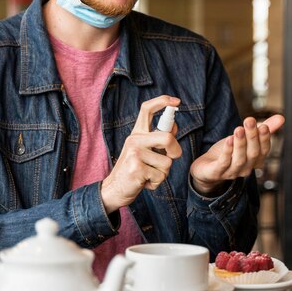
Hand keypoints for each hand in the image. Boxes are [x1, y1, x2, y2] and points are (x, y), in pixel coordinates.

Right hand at [101, 95, 182, 213]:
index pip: (147, 109)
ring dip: (163, 173)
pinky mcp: (136, 169)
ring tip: (149, 174)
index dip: (163, 101)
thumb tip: (174, 126)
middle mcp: (134, 140)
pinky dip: (156, 183)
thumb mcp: (144, 151)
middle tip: (171, 157)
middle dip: (175, 151)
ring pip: (167, 162)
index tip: (177, 102)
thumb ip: (158, 139)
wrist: (114, 189)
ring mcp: (134, 154)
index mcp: (136, 133)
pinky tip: (144, 182)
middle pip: (167, 138)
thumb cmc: (133, 170)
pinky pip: (161, 176)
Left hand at [190, 114, 284, 194]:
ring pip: (239, 159)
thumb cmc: (228, 152)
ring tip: (239, 129)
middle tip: (249, 121)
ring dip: (240, 144)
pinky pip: (224, 163)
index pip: (264, 150)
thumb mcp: (245, 139)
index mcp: (255, 161)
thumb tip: (281, 117)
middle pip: (252, 154)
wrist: (206, 168)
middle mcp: (246, 168)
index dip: (264, 139)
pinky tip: (228, 140)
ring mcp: (231, 172)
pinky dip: (227, 151)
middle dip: (252, 137)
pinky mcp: (216, 173)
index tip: (264, 125)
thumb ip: (263, 129)